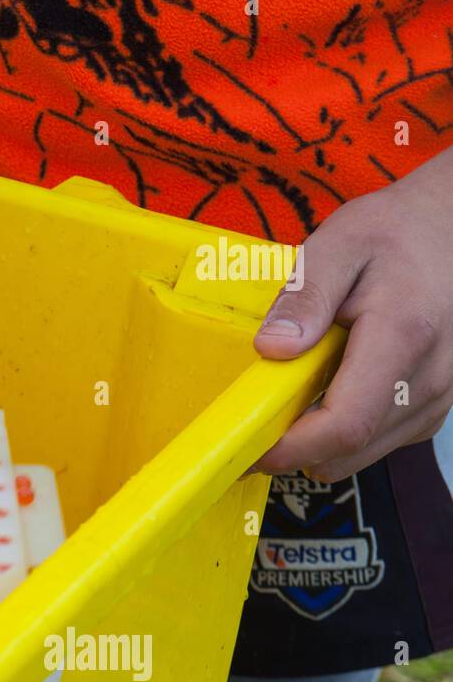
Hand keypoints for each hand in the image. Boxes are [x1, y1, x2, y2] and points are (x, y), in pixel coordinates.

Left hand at [252, 147, 452, 480]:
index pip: (346, 423)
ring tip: (288, 400)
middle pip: (351, 448)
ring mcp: (442, 395)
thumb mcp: (339, 244)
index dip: (291, 448)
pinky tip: (328, 392)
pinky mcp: (437, 404)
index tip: (248, 446)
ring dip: (319, 443)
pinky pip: (383, 440)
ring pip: (365, 452)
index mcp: (403, 335)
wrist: (450, 229)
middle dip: (294, 450)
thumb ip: (305, 295)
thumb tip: (271, 348)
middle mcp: (431, 376)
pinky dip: (346, 433)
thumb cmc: (393, 233)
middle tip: (251, 425)